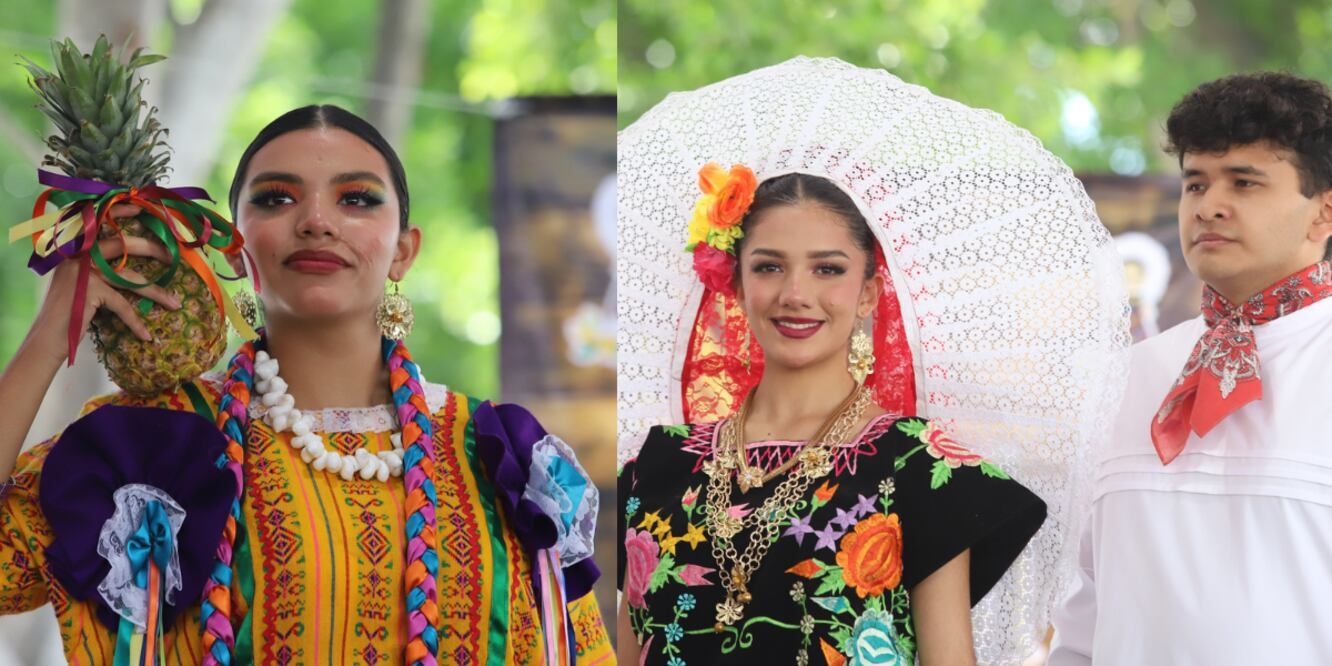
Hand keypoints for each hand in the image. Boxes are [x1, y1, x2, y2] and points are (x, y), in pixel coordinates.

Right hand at [24, 204, 180, 363]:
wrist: (47, 339)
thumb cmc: (69, 315)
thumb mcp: (83, 287)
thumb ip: (100, 271)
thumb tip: (135, 270)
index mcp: (74, 249)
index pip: (99, 222)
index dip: (120, 212)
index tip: (142, 208)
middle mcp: (77, 255)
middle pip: (124, 244)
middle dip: (154, 249)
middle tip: (176, 259)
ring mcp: (82, 271)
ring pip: (130, 278)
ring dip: (156, 292)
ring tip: (175, 304)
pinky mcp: (89, 291)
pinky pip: (122, 304)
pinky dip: (136, 322)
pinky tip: (147, 335)